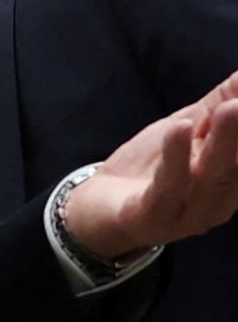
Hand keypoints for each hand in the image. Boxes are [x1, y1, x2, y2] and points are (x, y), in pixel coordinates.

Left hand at [63, 70, 237, 261]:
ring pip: (210, 178)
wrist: (98, 209)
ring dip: (223, 141)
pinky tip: (179, 128)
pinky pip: (166, 189)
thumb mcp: (186, 128)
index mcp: (230, 180)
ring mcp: (186, 214)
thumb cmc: (150, 168)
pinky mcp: (151, 218)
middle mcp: (217, 202)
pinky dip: (175, 159)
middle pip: (237, 164)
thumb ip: (217, 104)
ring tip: (229, 107)